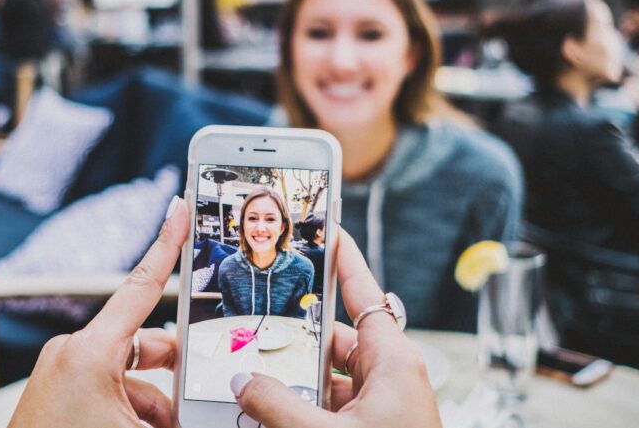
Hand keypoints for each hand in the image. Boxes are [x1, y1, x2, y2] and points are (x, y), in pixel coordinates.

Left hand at [7, 197, 187, 427]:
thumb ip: (175, 413)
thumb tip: (204, 413)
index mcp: (90, 351)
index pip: (142, 285)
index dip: (168, 244)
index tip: (181, 209)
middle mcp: (74, 353)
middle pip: (146, 344)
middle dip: (176, 373)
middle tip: (202, 392)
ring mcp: (63, 372)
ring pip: (130, 373)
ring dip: (157, 403)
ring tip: (170, 425)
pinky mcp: (58, 392)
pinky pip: (109, 388)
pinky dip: (133, 409)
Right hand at [232, 229, 441, 427]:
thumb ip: (279, 406)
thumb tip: (244, 383)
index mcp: (394, 363)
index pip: (365, 294)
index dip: (344, 260)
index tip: (330, 229)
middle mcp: (393, 378)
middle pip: (337, 340)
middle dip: (298, 340)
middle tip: (259, 333)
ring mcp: (386, 405)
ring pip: (333, 377)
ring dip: (300, 383)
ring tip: (260, 387)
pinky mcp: (377, 426)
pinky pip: (337, 404)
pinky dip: (309, 407)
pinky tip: (278, 416)